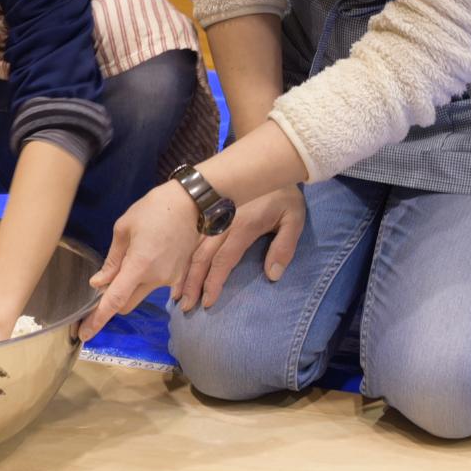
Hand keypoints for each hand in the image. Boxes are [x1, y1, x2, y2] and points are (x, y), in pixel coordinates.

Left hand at [79, 181, 201, 340]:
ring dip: (130, 285)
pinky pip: (156, 284)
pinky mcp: (180, 275)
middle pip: (126, 304)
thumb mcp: (124, 228)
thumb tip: (99, 283)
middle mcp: (156, 279)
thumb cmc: (155, 209)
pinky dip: (146, 277)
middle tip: (104, 283)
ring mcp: (171, 279)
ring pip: (141, 293)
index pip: (114, 300)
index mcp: (139, 266)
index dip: (98, 319)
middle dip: (112, 300)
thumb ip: (112, 260)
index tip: (85, 334)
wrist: (193, 203)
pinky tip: (149, 252)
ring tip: (133, 252)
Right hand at [175, 185, 304, 311]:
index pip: (224, 260)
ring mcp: (213, 217)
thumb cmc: (283, 195)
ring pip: (193, 248)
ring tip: (176, 293)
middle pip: (202, 257)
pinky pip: (193, 239)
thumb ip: (284, 247)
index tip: (207, 302)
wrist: (267, 164)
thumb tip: (272, 275)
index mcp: (243, 225)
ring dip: (184, 272)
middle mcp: (223, 223)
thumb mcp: (294, 219)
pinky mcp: (209, 214)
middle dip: (192, 283)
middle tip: (186, 305)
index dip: (214, 282)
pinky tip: (177, 271)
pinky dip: (184, 257)